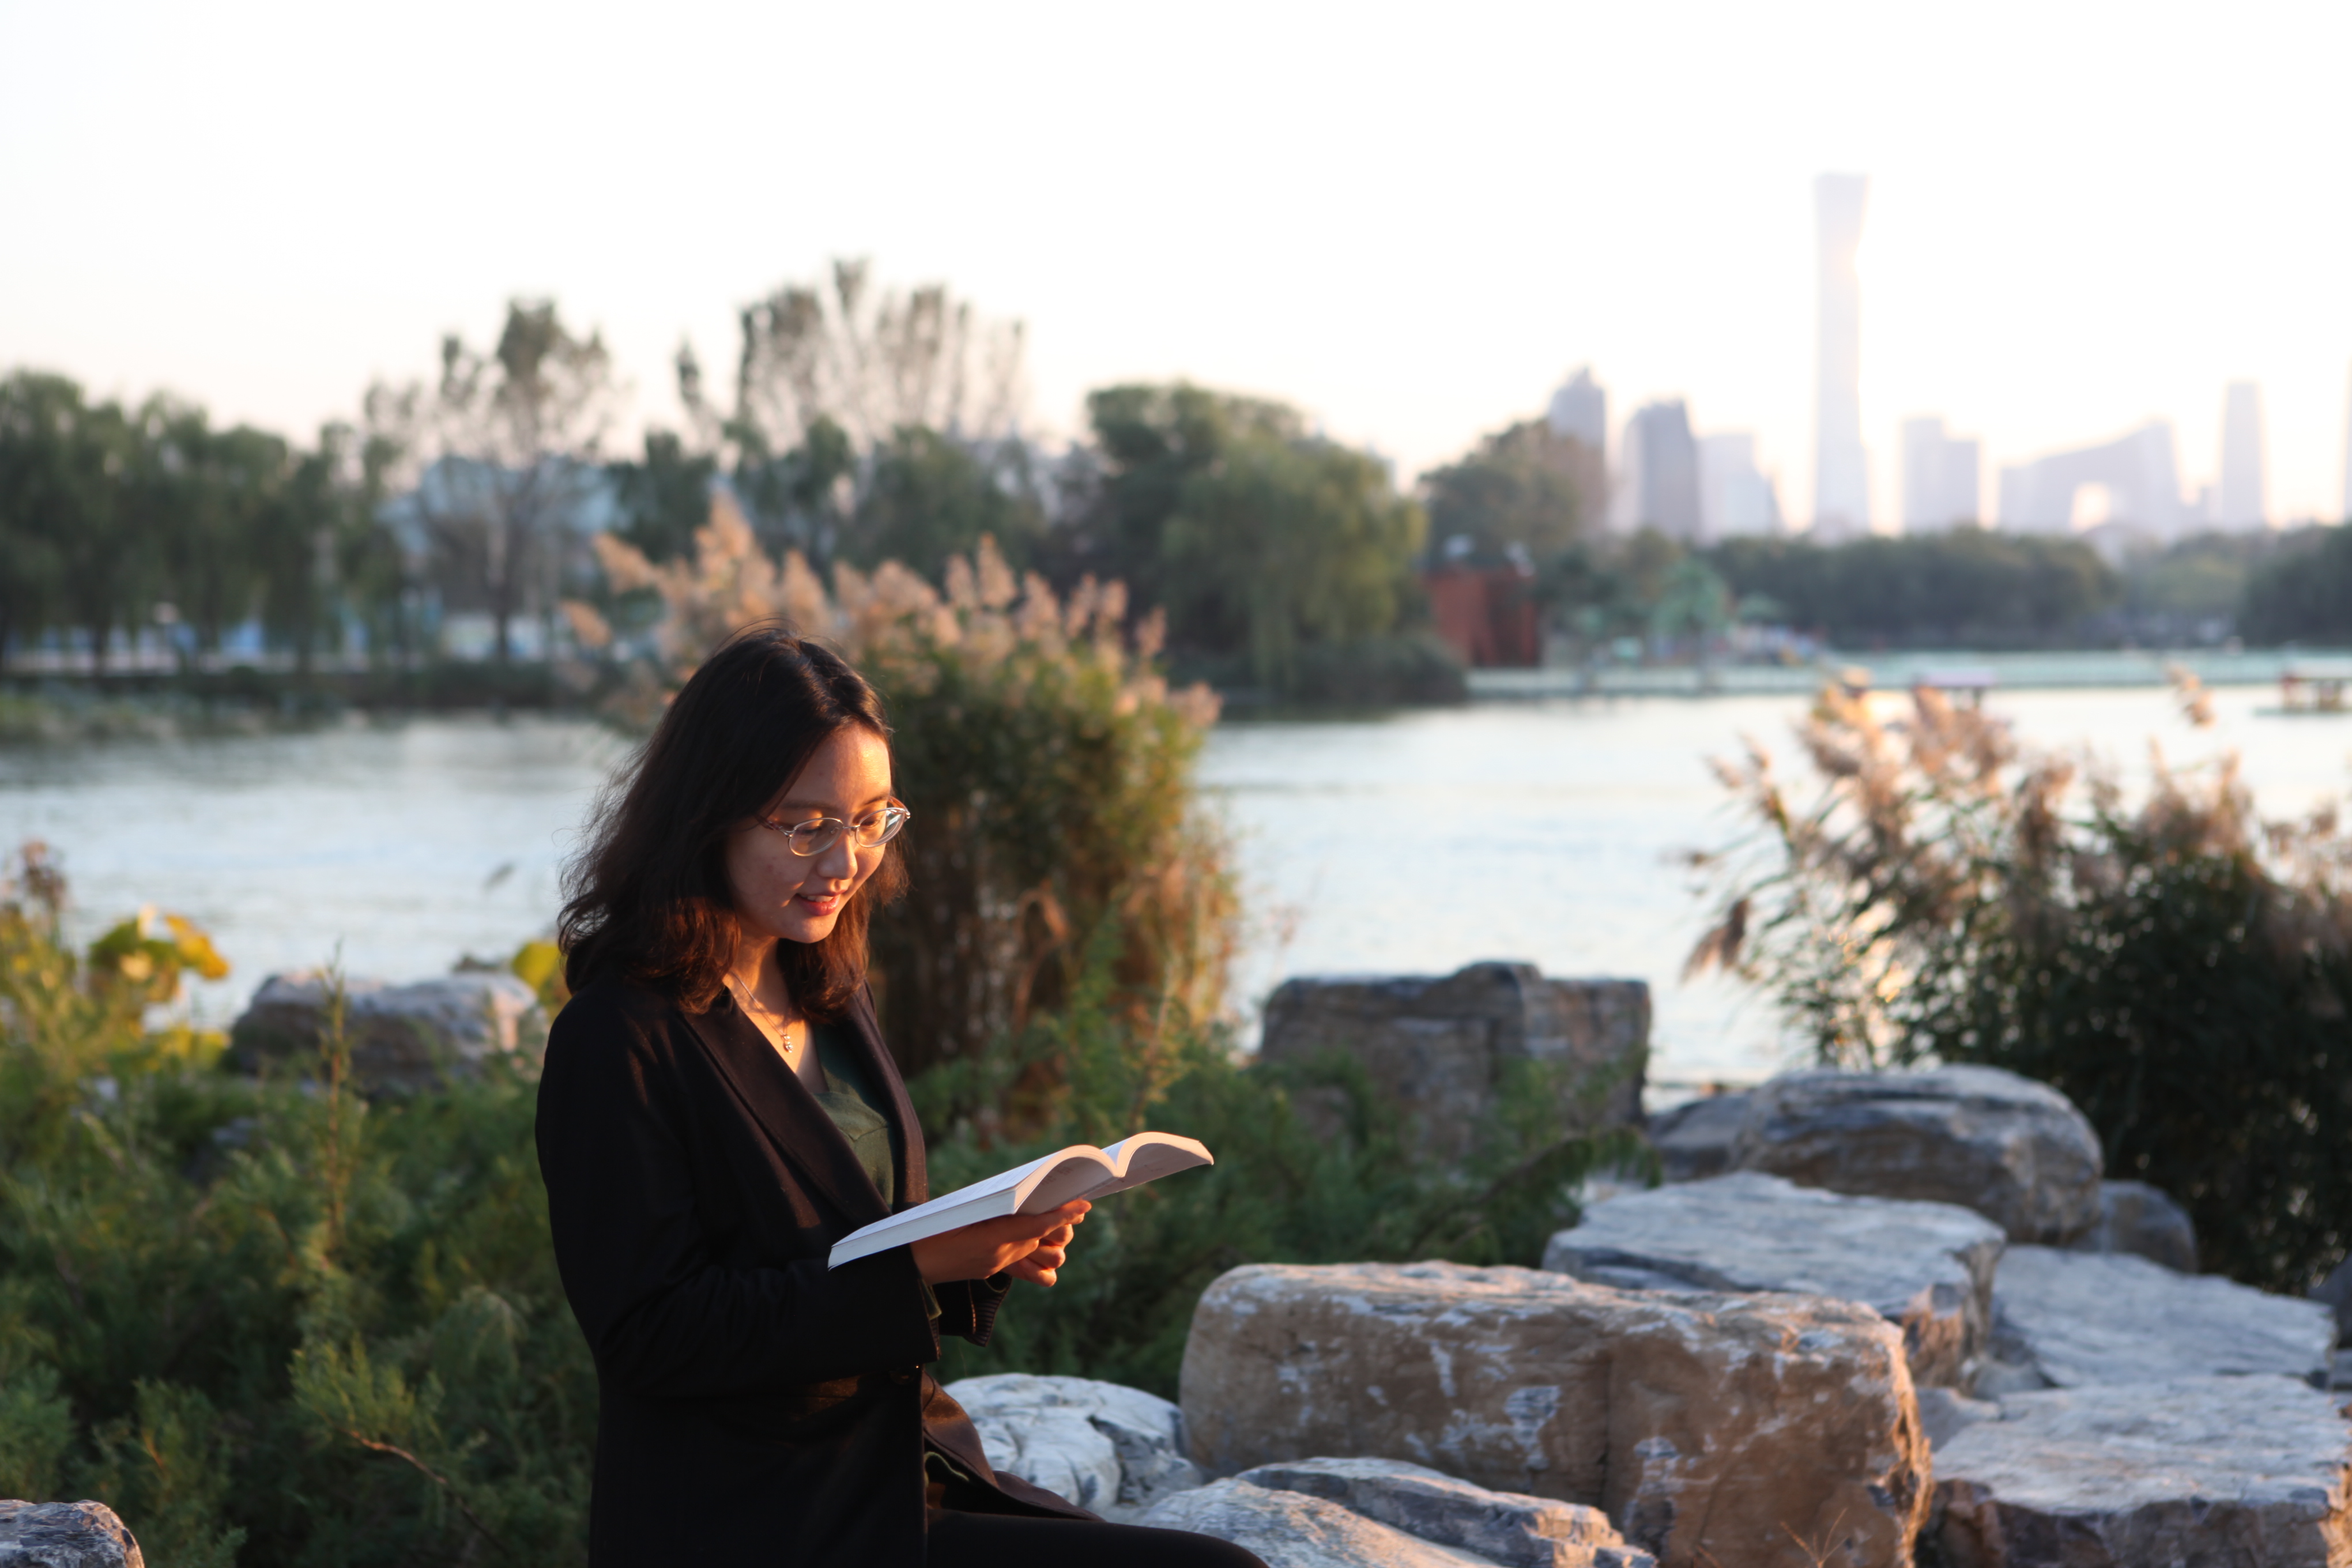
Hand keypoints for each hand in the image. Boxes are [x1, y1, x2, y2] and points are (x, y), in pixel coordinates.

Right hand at [910, 1200, 1089, 1286]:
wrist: (912, 1264)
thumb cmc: (929, 1231)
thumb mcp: (961, 1213)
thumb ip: (992, 1209)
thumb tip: (1018, 1199)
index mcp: (991, 1239)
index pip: (1037, 1225)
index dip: (1063, 1215)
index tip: (1084, 1205)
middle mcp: (999, 1255)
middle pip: (1043, 1238)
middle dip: (1060, 1223)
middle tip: (1071, 1204)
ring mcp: (996, 1264)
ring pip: (1035, 1252)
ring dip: (1046, 1238)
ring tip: (1051, 1221)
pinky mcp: (991, 1269)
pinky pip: (1021, 1261)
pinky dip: (1029, 1248)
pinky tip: (1027, 1237)